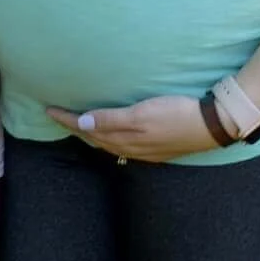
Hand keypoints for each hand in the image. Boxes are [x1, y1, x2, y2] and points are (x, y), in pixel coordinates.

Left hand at [48, 95, 220, 161]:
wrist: (210, 126)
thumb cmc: (176, 114)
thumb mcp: (141, 114)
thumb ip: (111, 120)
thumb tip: (82, 124)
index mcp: (123, 139)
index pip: (86, 130)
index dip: (67, 120)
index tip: (48, 110)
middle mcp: (129, 148)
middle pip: (94, 139)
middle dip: (74, 128)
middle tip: (57, 116)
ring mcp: (142, 151)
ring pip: (107, 144)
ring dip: (90, 135)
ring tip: (77, 125)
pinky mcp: (153, 149)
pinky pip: (120, 146)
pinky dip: (107, 139)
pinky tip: (109, 135)